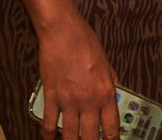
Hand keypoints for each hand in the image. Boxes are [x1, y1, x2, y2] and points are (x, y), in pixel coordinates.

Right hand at [35, 10, 119, 139]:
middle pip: (90, 137)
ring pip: (70, 135)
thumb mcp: (105, 61)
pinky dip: (48, 134)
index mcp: (106, 92)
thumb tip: (114, 86)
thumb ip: (109, 78)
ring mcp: (69, 101)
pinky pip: (49, 123)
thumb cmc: (84, 41)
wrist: (62, 31)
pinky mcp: (51, 96)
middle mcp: (88, 101)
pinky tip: (49, 139)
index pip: (111, 127)